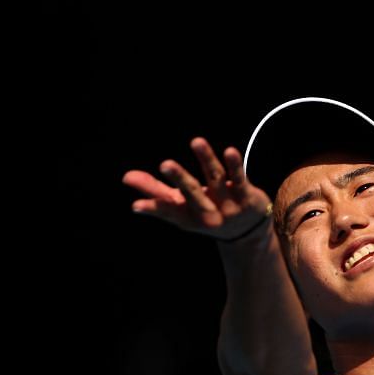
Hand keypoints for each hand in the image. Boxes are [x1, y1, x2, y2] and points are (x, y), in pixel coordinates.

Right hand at [122, 137, 272, 240]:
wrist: (248, 233)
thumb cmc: (204, 212)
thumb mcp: (180, 206)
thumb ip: (154, 190)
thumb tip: (125, 176)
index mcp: (187, 217)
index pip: (168, 211)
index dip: (152, 208)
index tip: (136, 206)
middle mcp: (207, 213)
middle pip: (192, 193)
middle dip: (179, 178)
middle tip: (165, 164)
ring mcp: (229, 206)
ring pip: (216, 178)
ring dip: (206, 159)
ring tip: (196, 141)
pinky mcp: (247, 196)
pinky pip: (240, 178)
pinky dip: (234, 165)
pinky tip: (229, 151)